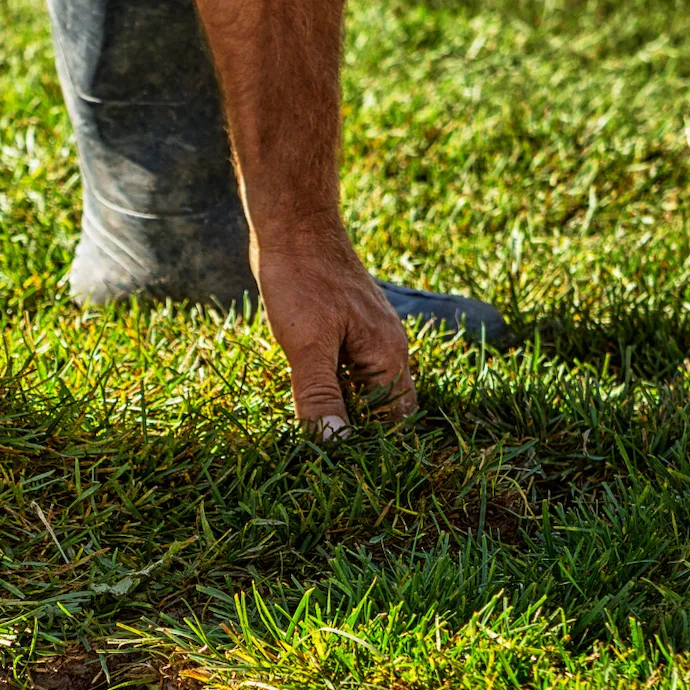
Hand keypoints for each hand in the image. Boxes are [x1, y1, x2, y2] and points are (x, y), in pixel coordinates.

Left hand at [255, 221, 414, 439]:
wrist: (294, 224)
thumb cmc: (302, 280)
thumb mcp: (306, 346)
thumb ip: (320, 397)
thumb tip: (336, 445)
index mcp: (388, 356)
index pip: (395, 418)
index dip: (372, 444)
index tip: (340, 464)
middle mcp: (388, 347)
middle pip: (383, 406)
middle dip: (357, 429)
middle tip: (320, 452)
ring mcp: (369, 335)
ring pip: (363, 387)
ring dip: (341, 407)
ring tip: (310, 427)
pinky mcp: (348, 326)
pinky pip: (348, 367)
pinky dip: (331, 384)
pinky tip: (303, 392)